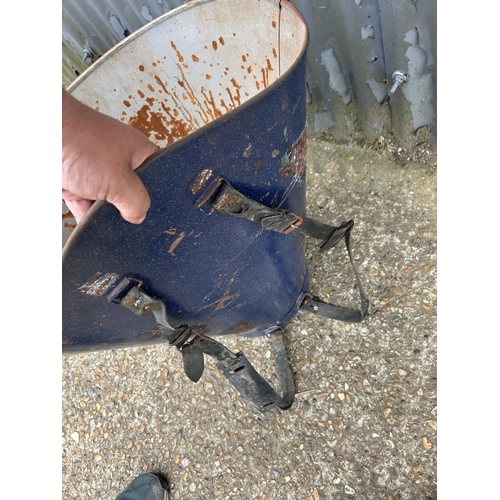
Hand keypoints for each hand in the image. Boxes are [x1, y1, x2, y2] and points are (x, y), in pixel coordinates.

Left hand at [62, 89, 157, 223]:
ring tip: (108, 228)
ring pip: (108, 203)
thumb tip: (139, 217)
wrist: (39, 135)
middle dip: (128, 211)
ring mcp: (97, 172)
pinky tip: (91, 227)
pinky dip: (87, 217)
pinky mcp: (76, 182)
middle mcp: (120, 162)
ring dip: (105, 217)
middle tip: (129, 226)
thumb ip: (137, 203)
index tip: (154, 219)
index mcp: (139, 154)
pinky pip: (87, 206)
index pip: (157, 181)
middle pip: (131, 195)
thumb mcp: (120, 181)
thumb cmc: (80, 143)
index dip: (156, 201)